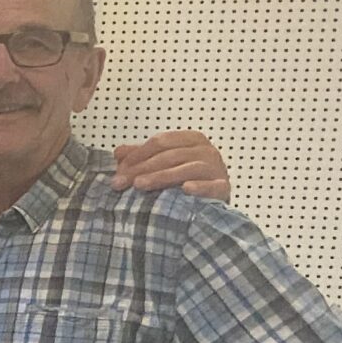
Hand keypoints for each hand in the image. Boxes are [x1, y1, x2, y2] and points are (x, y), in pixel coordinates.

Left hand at [111, 131, 228, 198]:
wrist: (212, 202)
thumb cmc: (186, 180)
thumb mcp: (163, 165)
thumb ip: (141, 157)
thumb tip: (118, 152)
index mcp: (191, 140)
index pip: (160, 142)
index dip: (137, 155)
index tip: (119, 170)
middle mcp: (206, 151)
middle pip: (170, 155)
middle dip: (142, 168)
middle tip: (121, 182)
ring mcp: (216, 168)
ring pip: (187, 168)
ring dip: (161, 177)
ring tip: (139, 185)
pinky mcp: (223, 187)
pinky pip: (211, 185)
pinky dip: (199, 187)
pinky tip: (185, 189)